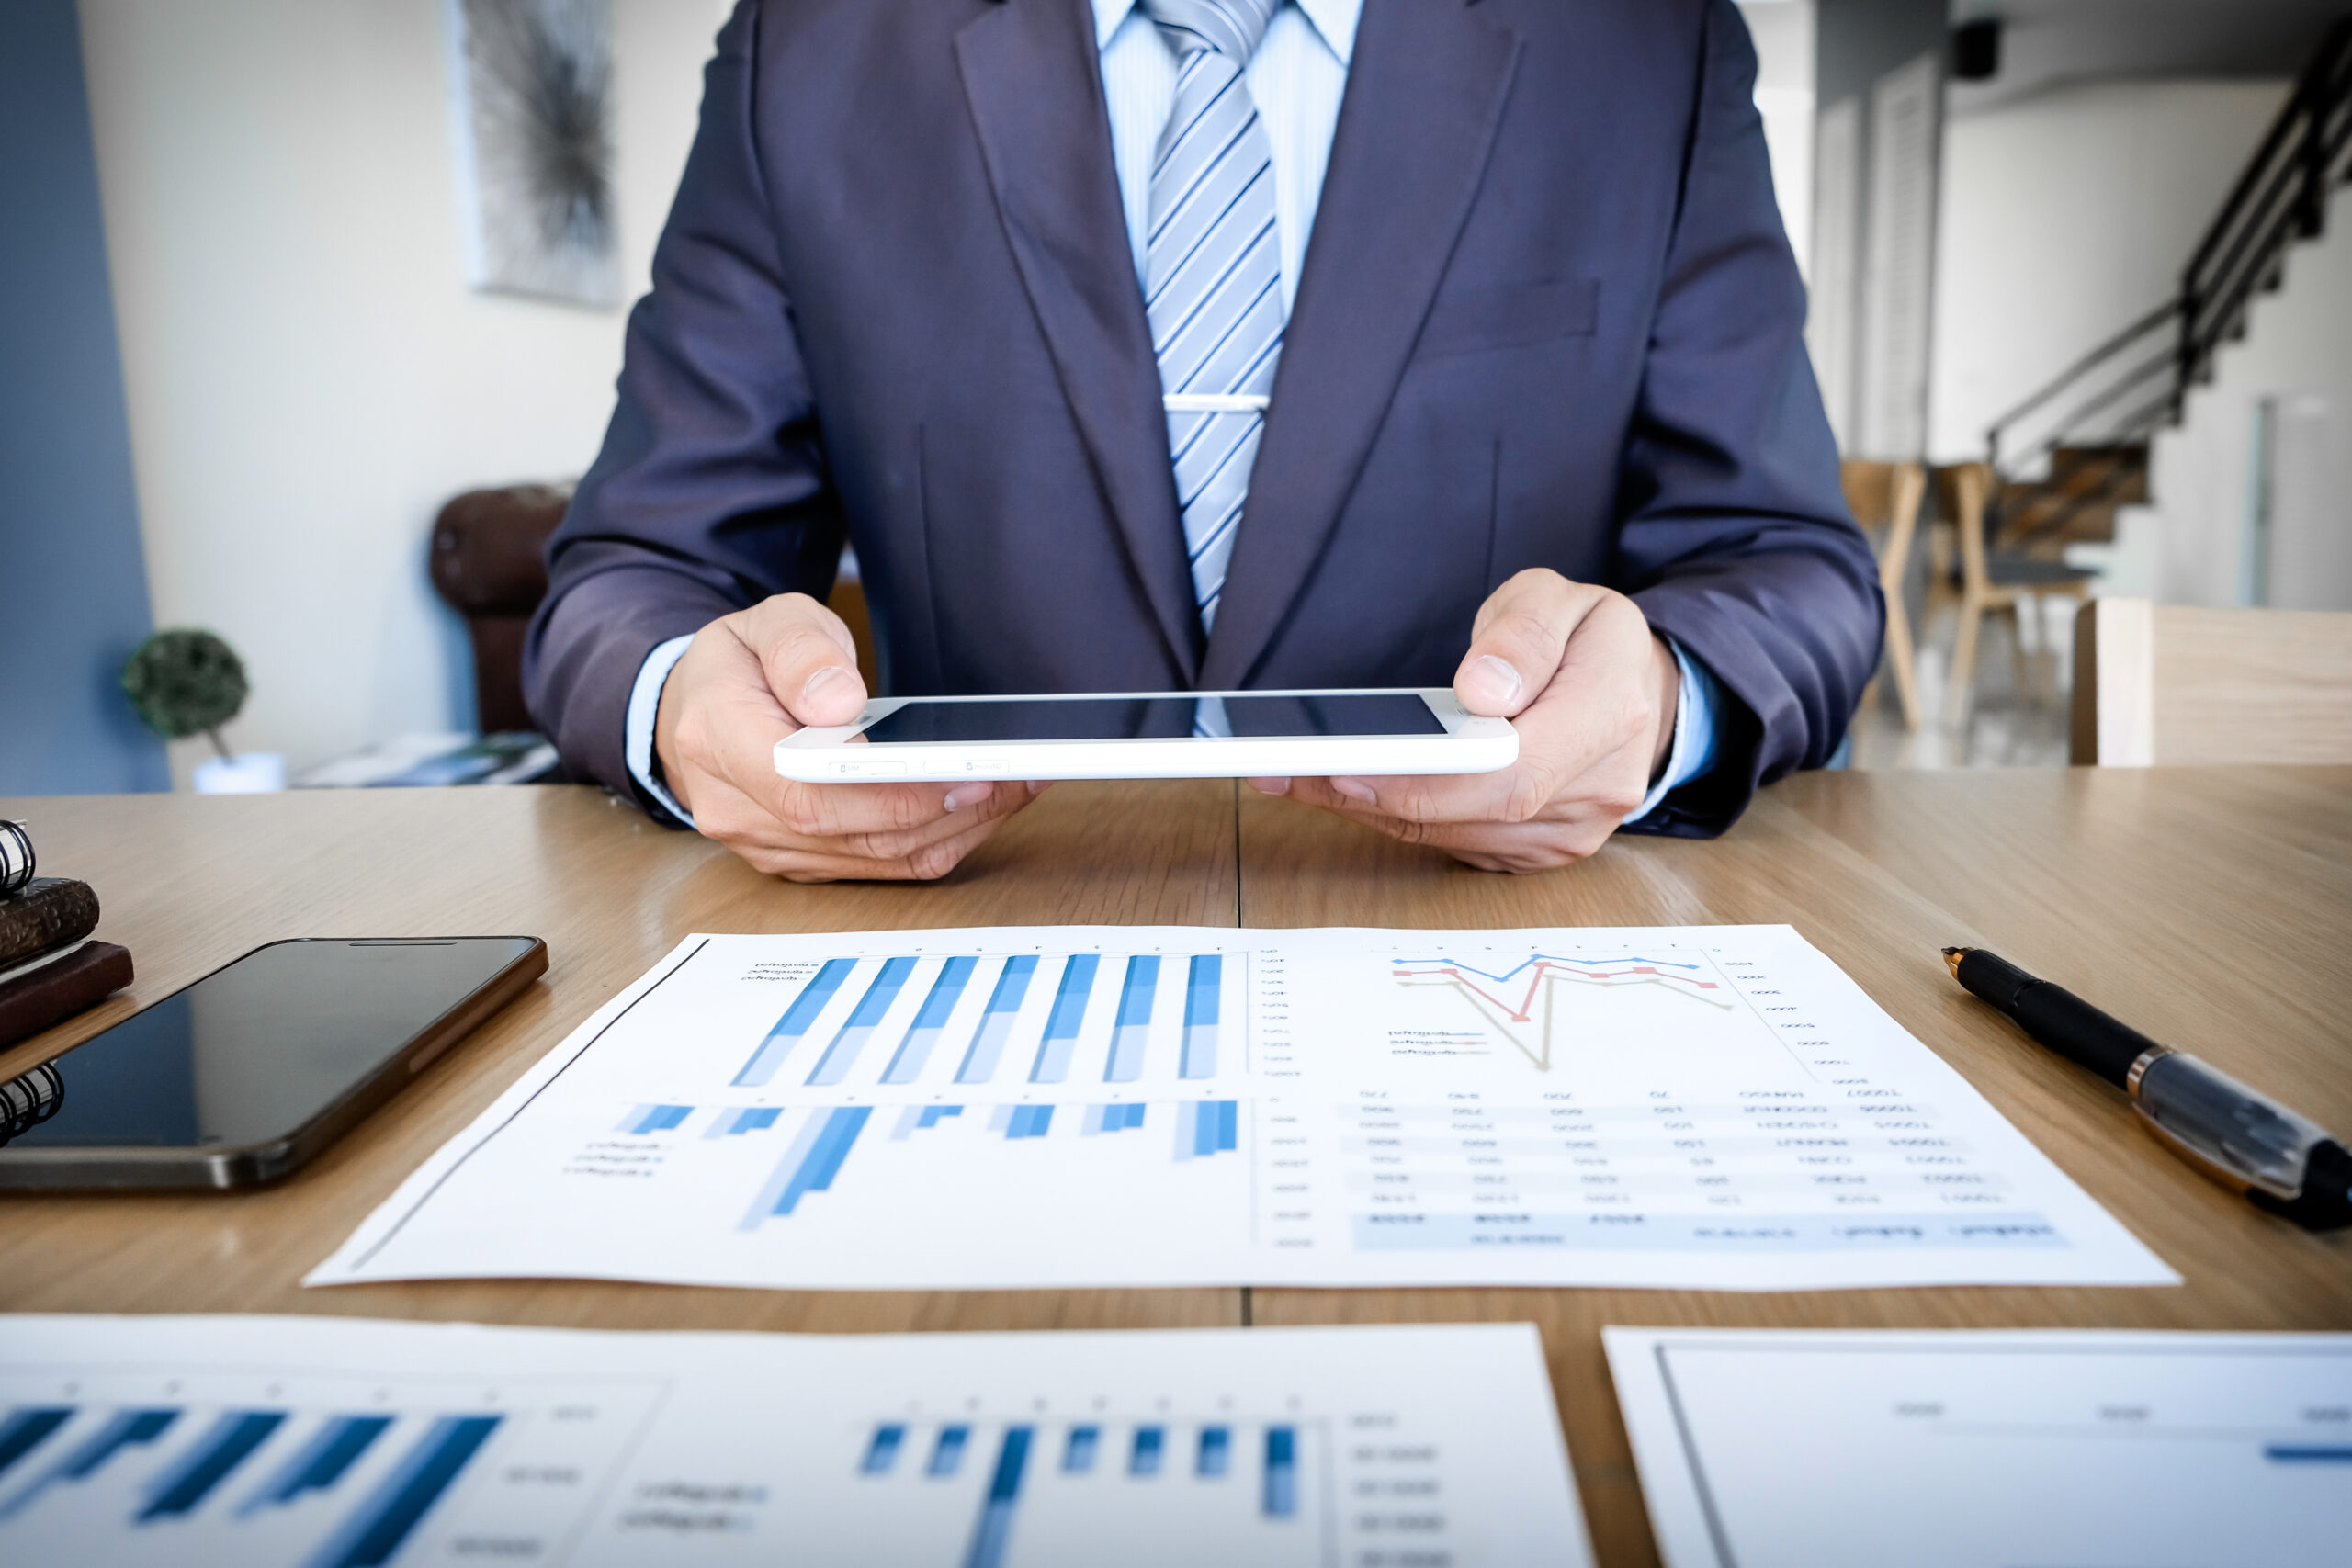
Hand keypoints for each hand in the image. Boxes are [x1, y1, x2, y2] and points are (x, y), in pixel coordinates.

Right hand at [653, 593, 1042, 881]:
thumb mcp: (763, 622)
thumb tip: (839, 702)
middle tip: (1012, 776)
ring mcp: (767, 845)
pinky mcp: (800, 861)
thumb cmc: (737, 666)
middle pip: (851, 834)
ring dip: (954, 828)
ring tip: (1017, 786)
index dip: (889, 794)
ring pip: (874, 859)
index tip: (960, 773)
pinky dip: (937, 840)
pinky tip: (981, 806)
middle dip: (942, 810)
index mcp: (718, 741)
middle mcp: (736, 809)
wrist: (693, 712)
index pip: (807, 790)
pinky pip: (878, 867)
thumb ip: (800, 650)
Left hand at [1249, 569, 1678, 872]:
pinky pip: (1456, 845)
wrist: (1636, 690)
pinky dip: (1397, 819)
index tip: (1347, 766)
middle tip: (1285, 770)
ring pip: (1453, 836)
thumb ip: (1524, 634)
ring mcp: (1570, 832)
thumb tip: (1483, 690)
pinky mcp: (1537, 851)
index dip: (1425, 780)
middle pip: (1472, 812)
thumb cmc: (1590, 640)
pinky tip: (1343, 789)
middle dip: (1371, 794)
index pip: (1511, 771)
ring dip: (1369, 809)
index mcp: (1610, 715)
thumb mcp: (1563, 598)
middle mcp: (1597, 789)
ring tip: (1294, 774)